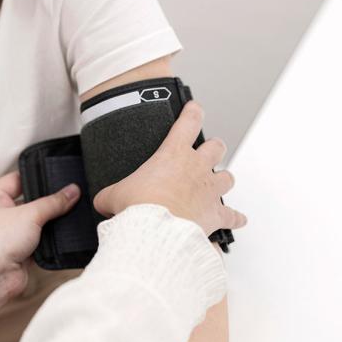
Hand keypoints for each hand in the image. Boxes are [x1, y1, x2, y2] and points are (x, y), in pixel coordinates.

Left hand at [0, 172, 79, 319]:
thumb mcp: (29, 214)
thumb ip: (53, 202)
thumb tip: (72, 191)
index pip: (16, 179)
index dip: (34, 176)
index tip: (55, 173)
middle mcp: (0, 216)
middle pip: (29, 202)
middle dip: (47, 201)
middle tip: (69, 193)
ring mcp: (10, 236)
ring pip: (36, 223)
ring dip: (51, 222)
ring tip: (72, 211)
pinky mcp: (20, 254)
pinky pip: (40, 243)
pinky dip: (51, 241)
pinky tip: (66, 234)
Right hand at [93, 101, 247, 235]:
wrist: (156, 233)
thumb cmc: (139, 210)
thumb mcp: (114, 196)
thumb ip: (111, 195)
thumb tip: (103, 203)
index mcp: (173, 154)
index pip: (188, 122)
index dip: (193, 112)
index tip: (195, 108)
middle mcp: (196, 168)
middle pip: (216, 147)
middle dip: (214, 148)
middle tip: (209, 150)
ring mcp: (209, 190)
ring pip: (228, 177)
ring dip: (224, 178)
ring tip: (220, 182)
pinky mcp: (216, 214)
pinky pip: (232, 215)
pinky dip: (236, 218)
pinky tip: (238, 220)